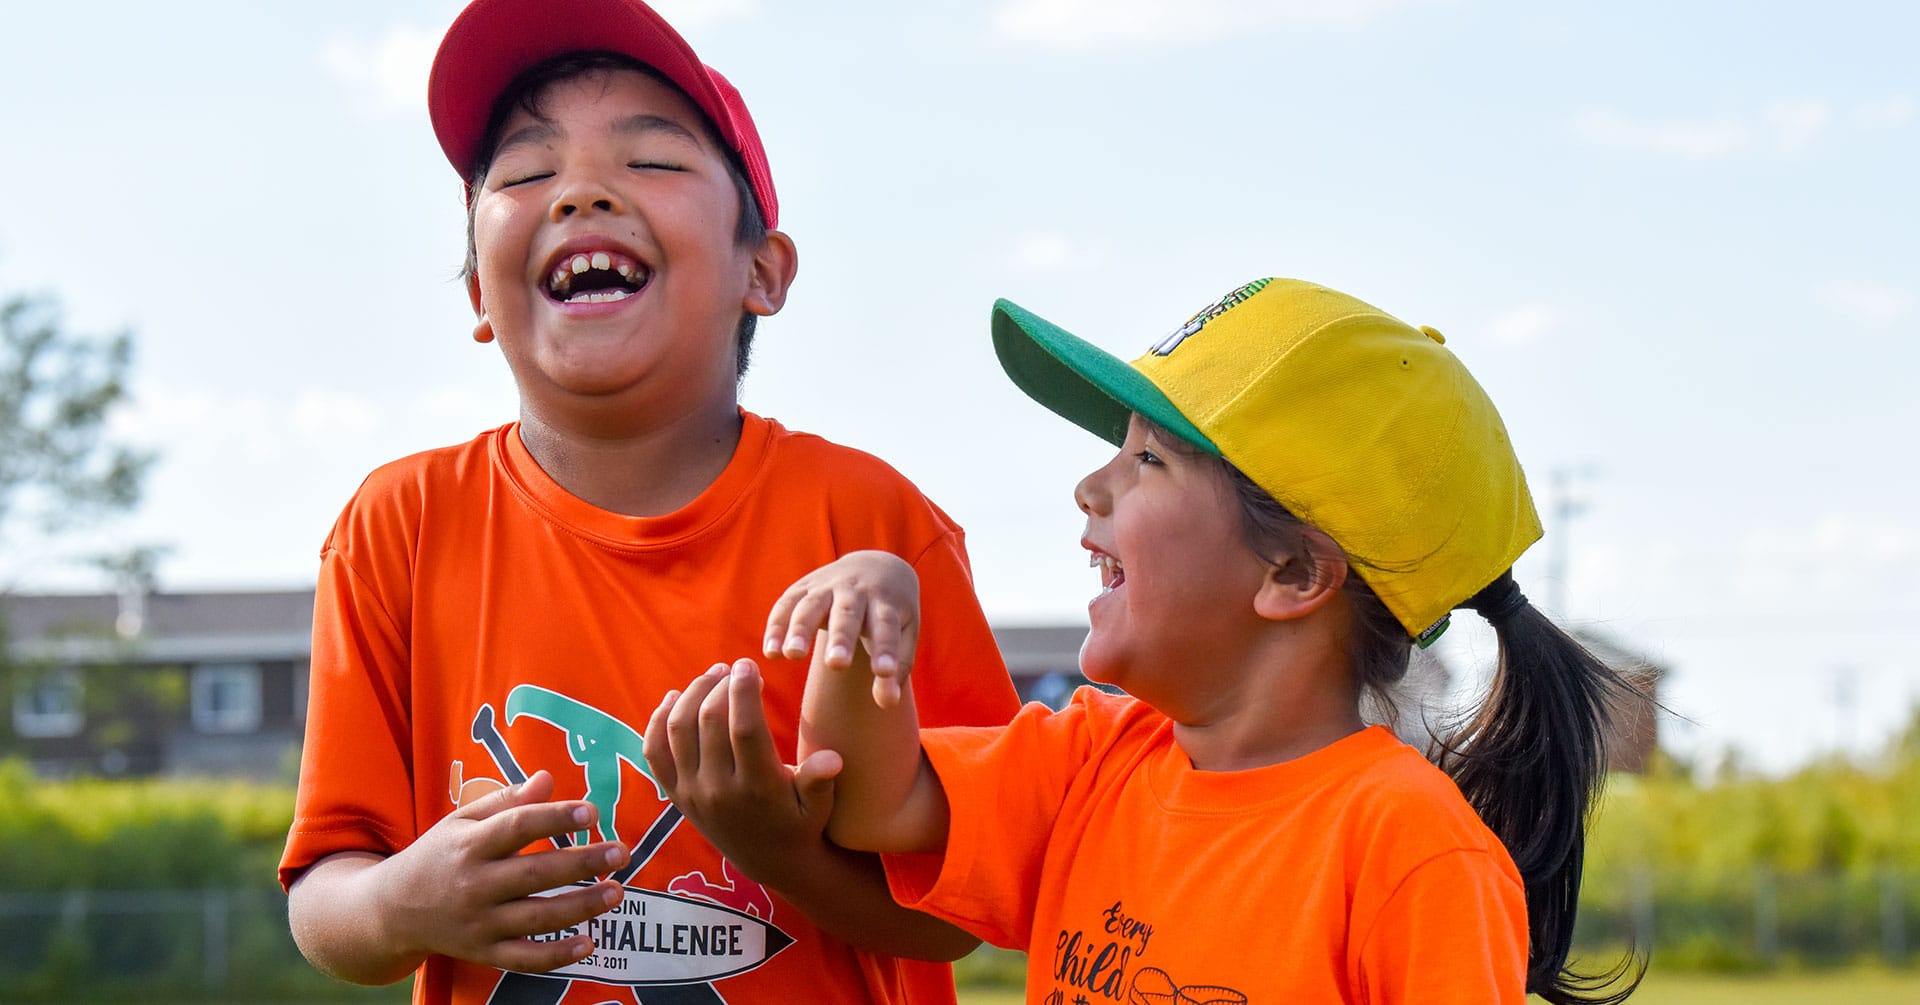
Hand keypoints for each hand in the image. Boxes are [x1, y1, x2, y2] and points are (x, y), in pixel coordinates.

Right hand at [374, 770, 629, 972]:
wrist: (390, 911)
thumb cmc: (437, 856)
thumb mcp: (461, 821)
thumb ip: (505, 801)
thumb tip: (547, 779)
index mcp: (469, 845)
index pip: (517, 827)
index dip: (555, 818)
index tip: (591, 812)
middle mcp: (473, 885)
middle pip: (535, 874)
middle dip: (582, 863)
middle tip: (620, 852)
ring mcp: (479, 923)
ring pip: (537, 918)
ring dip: (581, 907)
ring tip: (616, 891)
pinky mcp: (483, 953)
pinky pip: (524, 958)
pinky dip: (557, 956)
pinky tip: (589, 944)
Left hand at [641, 660, 843, 882]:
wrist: (771, 862)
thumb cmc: (802, 824)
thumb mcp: (820, 807)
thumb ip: (820, 780)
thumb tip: (833, 759)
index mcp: (758, 788)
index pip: (744, 730)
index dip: (744, 692)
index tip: (749, 664)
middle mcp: (719, 790)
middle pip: (709, 722)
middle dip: (721, 685)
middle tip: (735, 668)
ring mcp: (692, 793)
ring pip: (678, 729)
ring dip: (693, 694)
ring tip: (714, 676)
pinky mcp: (676, 795)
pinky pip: (654, 752)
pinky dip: (657, 720)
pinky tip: (674, 697)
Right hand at [764, 550, 919, 706]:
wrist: (874, 566)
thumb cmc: (892, 614)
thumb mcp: (904, 635)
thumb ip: (895, 669)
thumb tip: (887, 703)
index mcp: (886, 603)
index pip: (887, 626)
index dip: (886, 650)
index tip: (884, 674)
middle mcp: (857, 591)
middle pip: (848, 614)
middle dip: (841, 638)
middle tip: (836, 665)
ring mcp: (828, 586)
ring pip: (812, 605)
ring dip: (800, 629)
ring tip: (792, 656)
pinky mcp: (803, 587)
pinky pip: (786, 604)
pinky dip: (776, 627)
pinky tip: (770, 653)